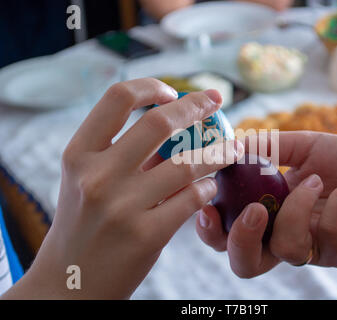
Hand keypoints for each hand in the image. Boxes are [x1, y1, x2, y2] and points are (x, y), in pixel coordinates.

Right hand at [4, 78, 243, 298]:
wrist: (70, 282)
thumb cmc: (84, 225)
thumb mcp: (88, 182)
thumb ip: (125, 154)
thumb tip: (176, 123)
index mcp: (78, 154)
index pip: (117, 98)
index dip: (151, 86)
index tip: (172, 91)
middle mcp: (96, 176)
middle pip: (159, 121)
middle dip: (196, 105)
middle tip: (216, 101)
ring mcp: (121, 206)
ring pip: (186, 163)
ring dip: (217, 152)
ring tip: (232, 149)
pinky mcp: (146, 235)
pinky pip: (192, 199)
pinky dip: (208, 189)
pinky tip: (210, 189)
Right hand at [196, 131, 336, 277]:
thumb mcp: (304, 145)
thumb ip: (268, 146)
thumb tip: (232, 144)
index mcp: (268, 213)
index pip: (228, 233)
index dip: (211, 229)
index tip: (208, 205)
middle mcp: (284, 235)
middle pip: (245, 263)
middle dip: (240, 239)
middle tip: (256, 210)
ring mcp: (313, 248)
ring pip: (285, 250)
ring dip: (297, 209)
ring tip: (316, 181)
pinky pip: (327, 236)